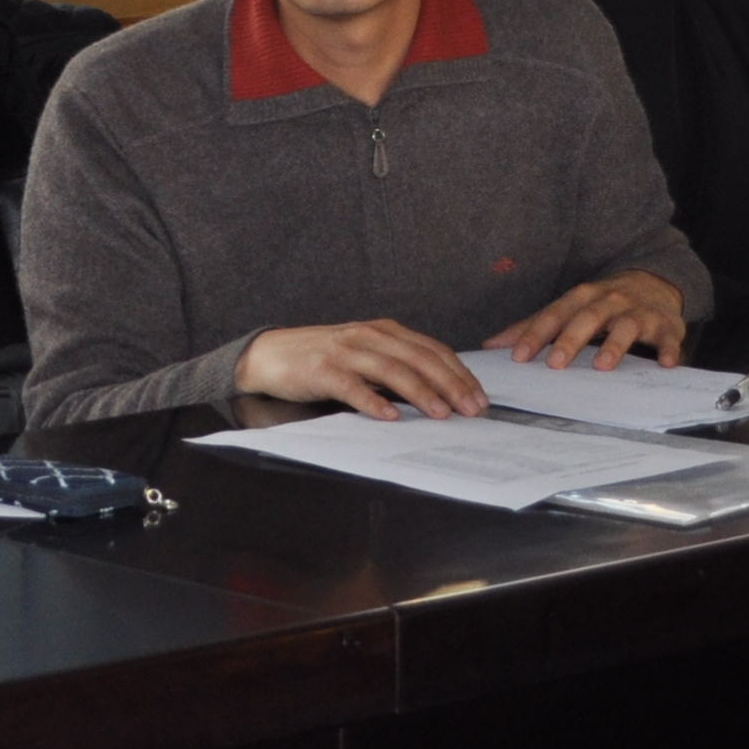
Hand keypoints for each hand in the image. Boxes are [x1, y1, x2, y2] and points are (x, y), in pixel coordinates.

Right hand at [234, 319, 487, 419]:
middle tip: (471, 409)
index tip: (478, 397)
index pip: (431, 350)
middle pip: (418, 358)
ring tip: (441, 413)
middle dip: (450, 384)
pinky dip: (373, 402)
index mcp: (384, 330)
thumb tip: (439, 391)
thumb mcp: (364, 354)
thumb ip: (396, 365)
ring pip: (392, 370)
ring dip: (420, 392)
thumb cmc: (321, 358)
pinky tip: (389, 417)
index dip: (459, 373)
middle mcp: (368, 336)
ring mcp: (345, 352)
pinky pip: (352, 387)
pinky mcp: (322, 370)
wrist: (270, 354)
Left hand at [489, 272, 688, 372]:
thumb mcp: (570, 308)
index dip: (536, 334)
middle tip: (554, 364)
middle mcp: (609, 301)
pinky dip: (669, 349)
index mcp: (582, 298)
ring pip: (626, 326)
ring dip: (615, 346)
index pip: (555, 315)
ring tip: (603, 366)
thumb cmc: (603, 303)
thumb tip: (490, 345)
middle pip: (587, 318)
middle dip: (570, 340)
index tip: (517, 356)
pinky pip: (669, 338)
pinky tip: (667, 364)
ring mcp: (639, 312)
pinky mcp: (666, 325)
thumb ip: (534, 326)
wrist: (655, 282)